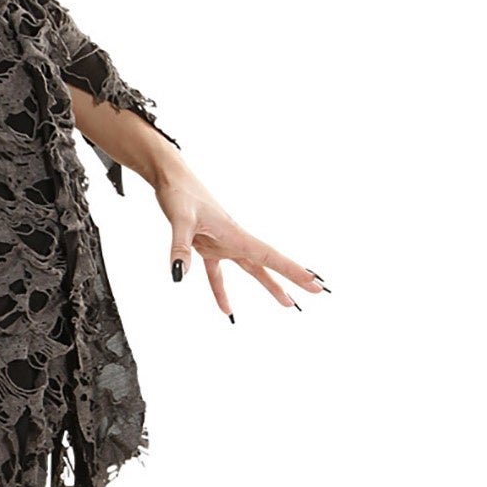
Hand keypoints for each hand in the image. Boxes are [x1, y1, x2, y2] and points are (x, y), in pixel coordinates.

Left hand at [154, 154, 326, 321]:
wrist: (171, 178)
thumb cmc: (180, 193)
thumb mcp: (180, 220)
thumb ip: (181, 247)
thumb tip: (179, 275)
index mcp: (235, 234)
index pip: (269, 256)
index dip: (291, 270)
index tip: (312, 281)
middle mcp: (233, 239)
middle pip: (267, 263)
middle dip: (290, 278)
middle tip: (315, 290)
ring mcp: (221, 243)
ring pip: (250, 268)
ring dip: (268, 284)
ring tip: (286, 302)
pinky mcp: (206, 245)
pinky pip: (217, 273)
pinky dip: (220, 291)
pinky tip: (225, 309)